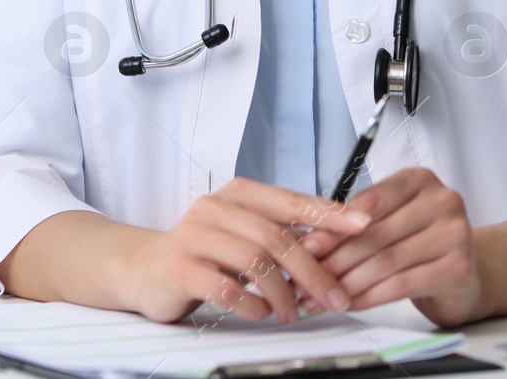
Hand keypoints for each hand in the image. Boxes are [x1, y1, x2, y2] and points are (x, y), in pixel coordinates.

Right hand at [122, 176, 374, 324]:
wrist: (145, 267)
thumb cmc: (205, 251)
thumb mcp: (242, 232)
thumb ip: (279, 232)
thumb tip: (334, 245)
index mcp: (238, 194)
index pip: (291, 200)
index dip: (329, 213)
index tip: (362, 225)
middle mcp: (215, 208)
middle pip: (277, 236)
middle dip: (313, 271)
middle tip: (335, 297)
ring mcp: (195, 236)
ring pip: (255, 262)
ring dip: (283, 293)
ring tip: (293, 312)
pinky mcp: (180, 268)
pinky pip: (227, 289)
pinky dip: (252, 305)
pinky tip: (261, 313)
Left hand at [295, 167, 483, 326]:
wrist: (461, 276)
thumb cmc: (417, 244)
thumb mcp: (390, 221)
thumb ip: (358, 224)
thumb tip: (311, 241)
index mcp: (420, 180)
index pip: (370, 201)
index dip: (334, 227)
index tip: (307, 247)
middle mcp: (442, 201)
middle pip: (376, 233)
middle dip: (336, 259)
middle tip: (308, 278)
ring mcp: (456, 233)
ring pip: (386, 261)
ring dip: (349, 282)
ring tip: (325, 295)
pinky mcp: (459, 268)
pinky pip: (402, 284)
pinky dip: (371, 297)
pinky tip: (352, 304)